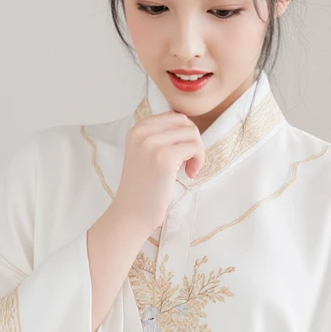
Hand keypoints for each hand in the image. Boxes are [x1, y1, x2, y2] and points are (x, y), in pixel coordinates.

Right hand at [112, 111, 204, 236]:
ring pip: (192, 134)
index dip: (185, 136)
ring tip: (189, 170)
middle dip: (193, 143)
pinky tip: (189, 175)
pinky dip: (198, 161)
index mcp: (137, 128)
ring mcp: (152, 143)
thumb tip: (189, 126)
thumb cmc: (144, 188)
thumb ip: (161, 137)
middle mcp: (142, 131)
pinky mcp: (164, 157)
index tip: (182, 156)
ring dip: (198, 152)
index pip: (175, 117)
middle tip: (189, 164)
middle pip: (185, 123)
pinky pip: (194, 147)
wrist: (131, 213)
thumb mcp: (145, 154)